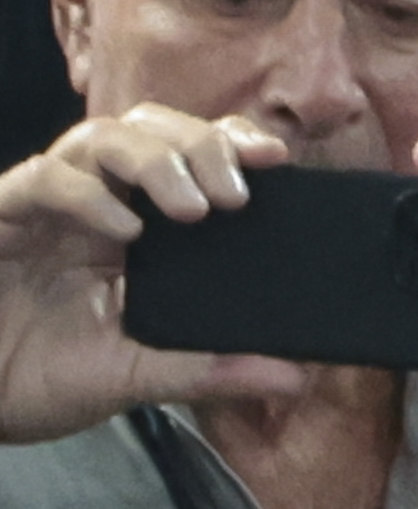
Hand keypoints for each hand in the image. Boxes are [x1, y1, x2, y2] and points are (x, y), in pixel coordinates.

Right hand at [0, 109, 306, 442]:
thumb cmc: (47, 375)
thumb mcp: (143, 378)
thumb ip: (214, 370)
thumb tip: (297, 375)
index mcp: (134, 229)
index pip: (185, 159)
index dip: (227, 145)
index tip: (277, 160)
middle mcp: (95, 203)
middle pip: (147, 130)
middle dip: (197, 145)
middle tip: (235, 193)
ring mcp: (49, 204)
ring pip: (100, 139)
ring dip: (153, 161)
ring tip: (192, 208)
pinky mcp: (4, 212)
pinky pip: (44, 180)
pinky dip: (86, 195)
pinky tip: (124, 227)